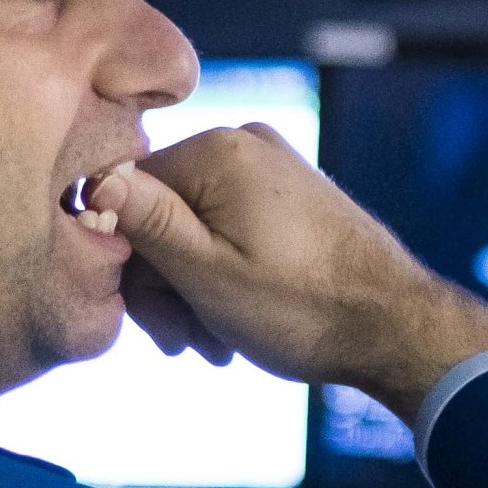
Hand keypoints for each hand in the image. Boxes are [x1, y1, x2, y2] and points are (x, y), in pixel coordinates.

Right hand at [76, 124, 487, 414]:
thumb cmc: (303, 308)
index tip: (151, 321)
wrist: (397, 327)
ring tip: (216, 344)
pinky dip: (223, 276)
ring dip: (193, 291)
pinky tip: (235, 324)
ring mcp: (272, 167)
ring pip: (195, 228)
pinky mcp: (291, 194)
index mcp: (217, 151)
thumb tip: (90, 180)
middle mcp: (244, 143)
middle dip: (165, 286)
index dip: (126, 264)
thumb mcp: (205, 275)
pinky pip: (230, 228)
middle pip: (162, 213)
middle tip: (187, 344)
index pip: (126, 195)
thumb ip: (145, 224)